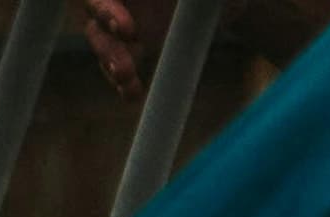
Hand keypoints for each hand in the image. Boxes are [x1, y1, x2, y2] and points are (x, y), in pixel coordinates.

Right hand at [81, 0, 329, 93]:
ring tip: (126, 78)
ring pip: (101, 38)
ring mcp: (124, 17)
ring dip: (109, 58)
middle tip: (129, 36)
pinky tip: (131, 94)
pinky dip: (123, 81)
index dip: (104, 2)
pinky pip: (118, 65)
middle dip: (104, 20)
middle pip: (94, 4)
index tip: (125, 25)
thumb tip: (211, 1)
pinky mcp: (136, 46)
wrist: (235, 3)